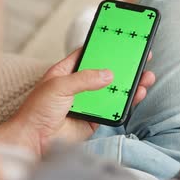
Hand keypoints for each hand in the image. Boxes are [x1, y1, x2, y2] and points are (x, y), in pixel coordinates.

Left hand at [0, 49, 154, 155]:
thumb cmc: (36, 111)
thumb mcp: (59, 86)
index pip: (88, 53)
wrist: (33, 142)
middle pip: (107, 71)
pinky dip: (128, 102)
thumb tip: (108, 75)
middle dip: (125, 64)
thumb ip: (85, 79)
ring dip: (131, 83)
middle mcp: (80, 85)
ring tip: (146, 76)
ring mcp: (89, 101)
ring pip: (114, 89)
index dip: (104, 45)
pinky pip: (115, 108)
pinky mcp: (95, 118)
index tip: (121, 37)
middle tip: (142, 56)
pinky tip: (138, 94)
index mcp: (67, 71)